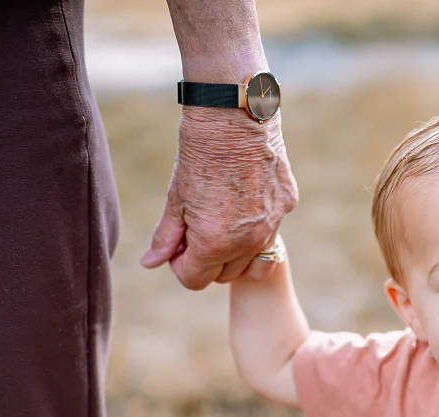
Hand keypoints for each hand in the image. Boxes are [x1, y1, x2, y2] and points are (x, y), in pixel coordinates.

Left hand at [140, 107, 297, 289]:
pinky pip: (271, 231)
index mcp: (215, 242)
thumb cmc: (199, 152)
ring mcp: (273, 225)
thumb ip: (167, 236)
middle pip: (225, 276)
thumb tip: (151, 263)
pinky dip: (256, 226)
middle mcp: (249, 241)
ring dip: (235, 252)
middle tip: (196, 229)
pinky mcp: (287, 205)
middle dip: (207, 260)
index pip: (195, 280)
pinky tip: (243, 198)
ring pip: (253, 262)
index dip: (180, 266)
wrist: (235, 113)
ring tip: (221, 221)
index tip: (177, 245)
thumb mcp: (176, 197)